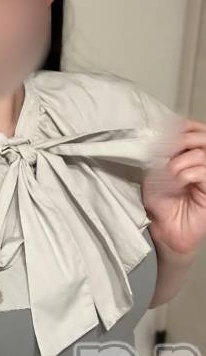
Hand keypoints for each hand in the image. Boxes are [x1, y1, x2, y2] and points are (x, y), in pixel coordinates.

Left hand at [141, 118, 205, 255]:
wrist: (164, 229)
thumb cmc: (160, 202)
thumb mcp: (154, 173)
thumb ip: (160, 154)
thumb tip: (160, 136)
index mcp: (191, 155)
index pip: (197, 131)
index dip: (185, 126)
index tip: (169, 129)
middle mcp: (203, 163)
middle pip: (202, 138)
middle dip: (182, 140)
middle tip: (166, 150)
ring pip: (201, 155)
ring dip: (179, 161)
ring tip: (168, 173)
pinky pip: (203, 172)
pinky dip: (185, 174)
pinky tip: (177, 182)